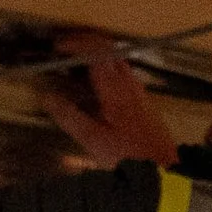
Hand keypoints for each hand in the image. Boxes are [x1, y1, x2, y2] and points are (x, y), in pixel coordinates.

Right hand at [42, 34, 180, 167]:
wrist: (163, 168)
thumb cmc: (130, 157)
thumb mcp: (94, 141)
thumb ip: (70, 118)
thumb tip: (48, 99)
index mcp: (115, 88)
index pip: (95, 50)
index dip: (74, 44)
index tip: (58, 47)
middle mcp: (128, 83)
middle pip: (107, 48)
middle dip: (85, 43)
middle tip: (67, 49)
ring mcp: (138, 90)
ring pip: (117, 59)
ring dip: (97, 55)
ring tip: (79, 64)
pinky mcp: (143, 100)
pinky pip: (124, 74)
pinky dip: (107, 70)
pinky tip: (100, 86)